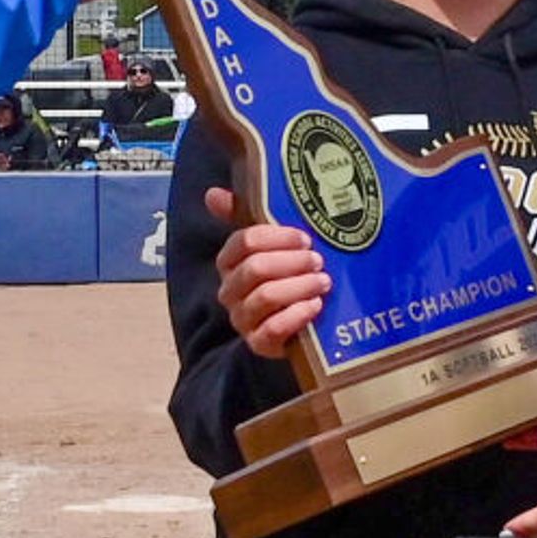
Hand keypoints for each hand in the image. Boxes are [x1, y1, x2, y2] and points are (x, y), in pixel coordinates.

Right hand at [206, 190, 327, 352]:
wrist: (293, 326)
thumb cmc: (282, 278)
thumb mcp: (268, 246)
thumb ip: (243, 217)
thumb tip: (213, 194)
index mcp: (229, 262)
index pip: (243, 242)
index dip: (277, 237)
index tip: (303, 238)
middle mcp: (230, 291)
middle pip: (255, 268)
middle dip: (292, 262)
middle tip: (318, 260)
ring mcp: (243, 319)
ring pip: (265, 297)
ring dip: (299, 286)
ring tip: (323, 281)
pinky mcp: (259, 343)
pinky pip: (273, 330)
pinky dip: (297, 315)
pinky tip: (315, 305)